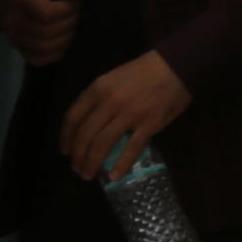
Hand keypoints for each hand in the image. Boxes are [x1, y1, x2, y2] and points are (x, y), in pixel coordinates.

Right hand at [0, 0, 83, 64]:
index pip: (47, 13)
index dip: (67, 9)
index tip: (71, 0)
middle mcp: (13, 21)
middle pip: (48, 32)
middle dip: (70, 21)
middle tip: (74, 11)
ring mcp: (14, 37)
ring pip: (45, 48)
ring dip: (66, 37)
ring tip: (68, 23)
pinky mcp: (18, 48)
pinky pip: (39, 59)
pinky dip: (55, 52)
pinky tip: (61, 38)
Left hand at [59, 49, 190, 181]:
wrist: (176, 66)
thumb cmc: (143, 71)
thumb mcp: (112, 78)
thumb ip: (99, 98)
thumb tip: (89, 124)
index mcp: (98, 89)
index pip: (72, 118)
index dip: (66, 138)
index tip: (65, 151)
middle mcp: (109, 103)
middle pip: (85, 135)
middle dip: (78, 156)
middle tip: (77, 168)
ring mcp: (129, 115)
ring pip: (102, 144)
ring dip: (92, 163)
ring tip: (89, 175)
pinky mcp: (149, 124)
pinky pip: (131, 148)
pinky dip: (121, 165)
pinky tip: (114, 176)